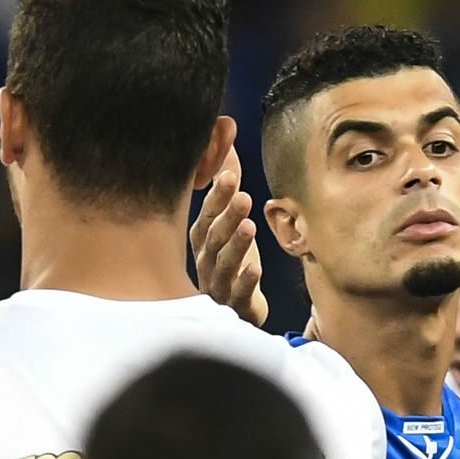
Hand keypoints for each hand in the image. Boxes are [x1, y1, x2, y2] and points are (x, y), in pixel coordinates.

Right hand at [194, 162, 270, 328]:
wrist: (237, 309)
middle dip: (227, 216)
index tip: (229, 176)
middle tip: (243, 197)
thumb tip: (227, 149)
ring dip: (236, 245)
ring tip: (250, 226)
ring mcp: (217, 285)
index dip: (217, 197)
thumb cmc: (232, 261)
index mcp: (203, 240)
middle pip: (213, 237)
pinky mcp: (234, 304)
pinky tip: (256, 267)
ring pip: (224, 264)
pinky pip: (238, 293)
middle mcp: (205, 261)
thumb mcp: (228, 225)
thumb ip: (228, 191)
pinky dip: (245, 281)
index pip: (207, 215)